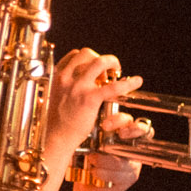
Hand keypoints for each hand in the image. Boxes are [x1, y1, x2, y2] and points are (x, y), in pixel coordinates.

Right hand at [41, 48, 141, 172]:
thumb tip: (76, 84)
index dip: (87, 59)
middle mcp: (65, 77)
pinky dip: (128, 83)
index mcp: (56, 76)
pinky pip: (113, 87)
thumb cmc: (54, 122)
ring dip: (112, 62)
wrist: (54, 137)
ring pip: (100, 62)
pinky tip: (136, 82)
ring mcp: (78, 87)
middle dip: (100, 58)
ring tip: (118, 71)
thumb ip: (64, 87)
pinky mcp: (89, 99)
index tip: (95, 68)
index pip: (74, 55)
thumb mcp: (54, 97)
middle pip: (87, 53)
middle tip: (108, 70)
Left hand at [71, 110, 147, 190]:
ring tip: (91, 161)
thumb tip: (83, 125)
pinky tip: (94, 172)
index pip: (130, 119)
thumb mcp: (86, 145)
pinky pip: (120, 174)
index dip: (121, 120)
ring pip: (125, 157)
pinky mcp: (130, 177)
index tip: (104, 125)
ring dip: (104, 160)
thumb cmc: (85, 161)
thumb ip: (90, 134)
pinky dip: (104, 173)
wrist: (86, 188)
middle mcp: (132, 144)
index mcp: (122, 131)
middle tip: (114, 136)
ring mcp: (134, 161)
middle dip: (129, 131)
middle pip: (142, 131)